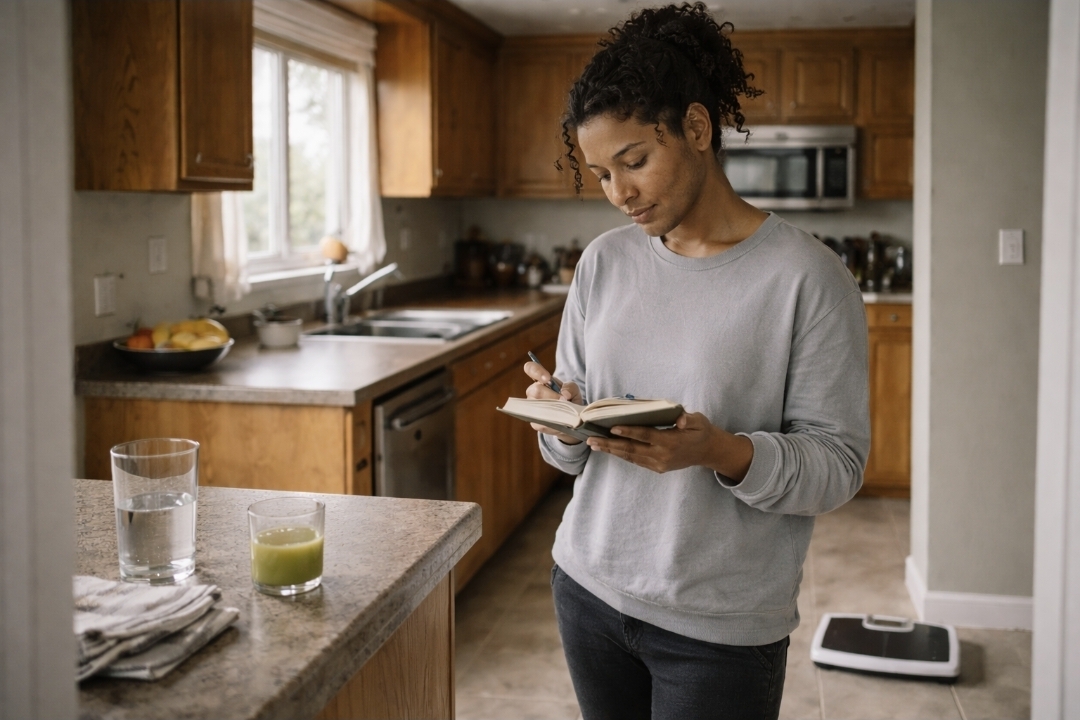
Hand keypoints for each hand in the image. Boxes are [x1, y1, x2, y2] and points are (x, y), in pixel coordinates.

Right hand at [523, 360, 582, 444]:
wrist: (573, 420)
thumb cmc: (570, 400)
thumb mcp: (574, 390)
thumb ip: (570, 387)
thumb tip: (564, 394)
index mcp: (541, 381)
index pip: (531, 369)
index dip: (536, 371)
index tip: (547, 378)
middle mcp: (533, 393)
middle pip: (535, 390)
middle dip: (551, 395)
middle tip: (564, 400)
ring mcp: (531, 408)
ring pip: (537, 406)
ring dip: (552, 408)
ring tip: (563, 411)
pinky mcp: (535, 423)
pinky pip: (540, 421)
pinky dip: (552, 421)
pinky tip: (559, 421)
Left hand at [585, 411, 753, 479]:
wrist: (707, 451)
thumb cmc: (700, 431)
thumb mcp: (699, 421)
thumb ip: (689, 419)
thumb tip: (680, 420)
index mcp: (671, 442)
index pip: (645, 435)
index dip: (629, 432)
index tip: (612, 428)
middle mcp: (662, 455)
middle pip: (632, 449)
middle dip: (611, 444)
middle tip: (592, 440)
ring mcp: (659, 464)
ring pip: (631, 457)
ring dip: (611, 451)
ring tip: (594, 445)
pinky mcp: (657, 468)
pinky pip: (636, 461)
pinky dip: (621, 455)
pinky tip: (609, 449)